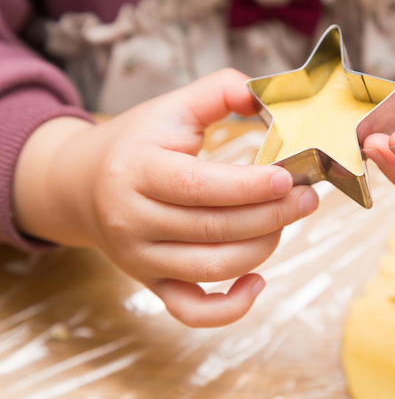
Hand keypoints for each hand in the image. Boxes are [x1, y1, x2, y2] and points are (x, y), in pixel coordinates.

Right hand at [13, 69, 318, 326]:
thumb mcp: (170, 109)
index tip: (288, 178)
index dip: (248, 187)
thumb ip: (217, 92)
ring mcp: (140, 259)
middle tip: (306, 198)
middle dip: (271, 216)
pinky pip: (191, 311)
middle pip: (213, 229)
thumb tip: (260, 92)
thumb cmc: (136, 143)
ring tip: (287, 221)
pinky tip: (258, 281)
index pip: (199, 186)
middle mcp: (133, 220)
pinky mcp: (150, 283)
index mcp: (137, 171)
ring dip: (261, 249)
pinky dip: (230, 308)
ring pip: (211, 268)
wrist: (80, 184)